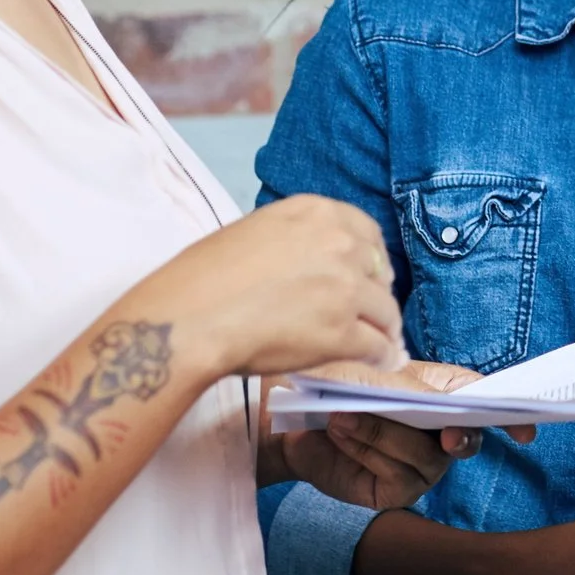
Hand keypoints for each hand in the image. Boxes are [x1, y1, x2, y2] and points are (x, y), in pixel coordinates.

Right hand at [156, 194, 404, 382]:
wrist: (189, 319)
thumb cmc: (204, 278)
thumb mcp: (255, 232)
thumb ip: (295, 240)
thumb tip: (312, 262)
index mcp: (315, 212)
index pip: (367, 232)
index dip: (371, 258)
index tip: (369, 275)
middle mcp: (339, 243)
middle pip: (380, 271)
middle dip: (377, 292)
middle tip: (372, 310)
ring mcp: (345, 288)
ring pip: (386, 311)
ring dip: (385, 328)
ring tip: (383, 341)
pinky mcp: (342, 332)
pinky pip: (378, 346)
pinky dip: (383, 356)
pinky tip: (382, 361)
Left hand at [260, 362, 533, 509]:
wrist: (284, 413)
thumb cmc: (332, 380)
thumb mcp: (371, 372)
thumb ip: (409, 388)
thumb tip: (441, 413)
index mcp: (442, 393)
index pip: (484, 401)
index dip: (509, 413)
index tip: (526, 428)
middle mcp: (437, 432)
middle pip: (463, 436)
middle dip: (451, 433)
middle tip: (442, 431)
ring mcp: (418, 465)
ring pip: (425, 456)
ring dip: (384, 433)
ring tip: (343, 415)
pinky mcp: (391, 491)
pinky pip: (395, 475)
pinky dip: (367, 450)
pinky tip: (339, 432)